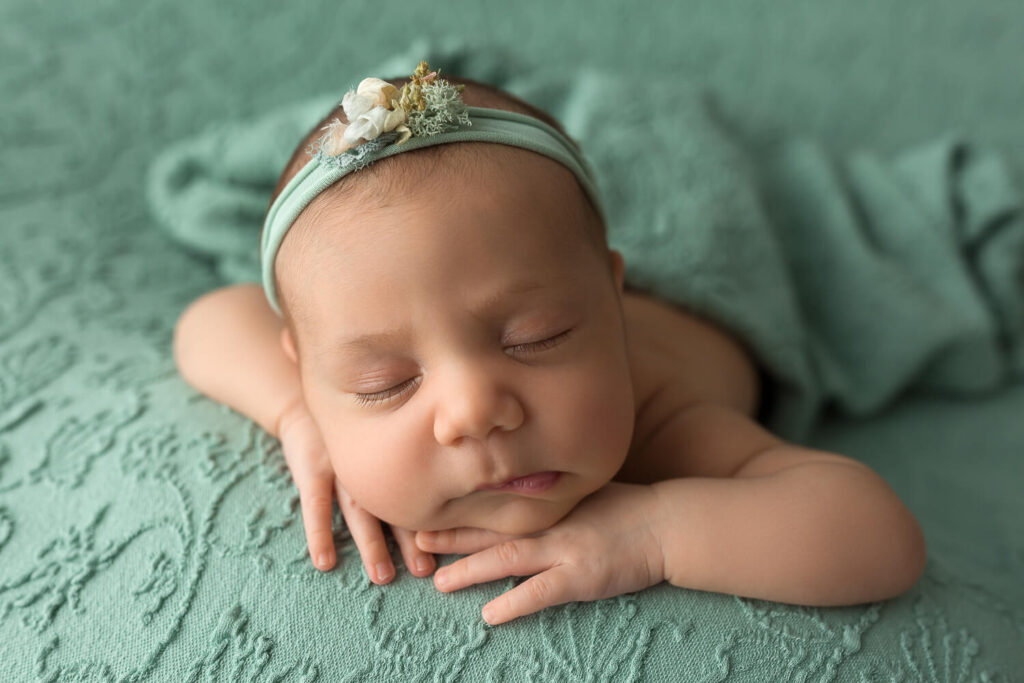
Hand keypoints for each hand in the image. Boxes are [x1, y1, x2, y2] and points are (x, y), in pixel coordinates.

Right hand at [276, 398, 435, 581]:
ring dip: (371, 544)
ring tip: (383, 576)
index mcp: (393, 458)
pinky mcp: (312, 468)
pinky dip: (319, 533)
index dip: (434, 519)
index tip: (450, 546)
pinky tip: (324, 561)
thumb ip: (408, 459)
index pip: (418, 492)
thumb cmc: (354, 428)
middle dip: (409, 540)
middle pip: (393, 507)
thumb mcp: (384, 434)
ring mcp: (341, 466)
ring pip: (359, 511)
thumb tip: (447, 487)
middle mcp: (372, 464)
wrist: (306, 403)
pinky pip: (316, 505)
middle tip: (424, 570)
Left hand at [414, 481, 665, 624]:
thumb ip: (559, 498)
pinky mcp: (580, 577)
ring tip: (438, 580)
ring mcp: (564, 549)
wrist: (666, 523)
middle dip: (454, 536)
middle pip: (493, 530)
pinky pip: (540, 592)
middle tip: (420, 540)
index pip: (498, 507)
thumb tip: (532, 494)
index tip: (435, 511)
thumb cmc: (632, 507)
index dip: (465, 511)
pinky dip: (514, 603)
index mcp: (550, 503)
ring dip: (470, 570)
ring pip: (506, 559)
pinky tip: (490, 615)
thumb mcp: (589, 492)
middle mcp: (550, 524)